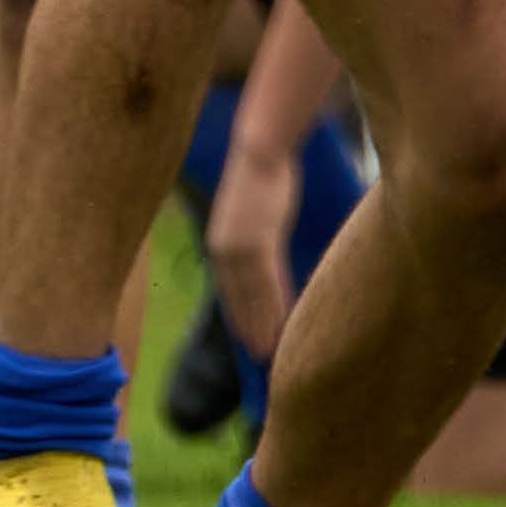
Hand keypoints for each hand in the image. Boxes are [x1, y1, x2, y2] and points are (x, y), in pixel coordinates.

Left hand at [203, 138, 299, 364]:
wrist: (259, 153)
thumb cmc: (259, 173)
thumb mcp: (251, 211)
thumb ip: (253, 233)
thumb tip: (262, 246)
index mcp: (220, 244)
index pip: (228, 289)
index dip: (237, 313)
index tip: (244, 334)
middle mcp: (225, 253)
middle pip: (238, 299)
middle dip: (248, 327)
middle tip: (259, 353)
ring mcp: (242, 251)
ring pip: (253, 298)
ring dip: (263, 325)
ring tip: (270, 349)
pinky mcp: (260, 246)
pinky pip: (269, 284)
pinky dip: (277, 305)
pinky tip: (285, 321)